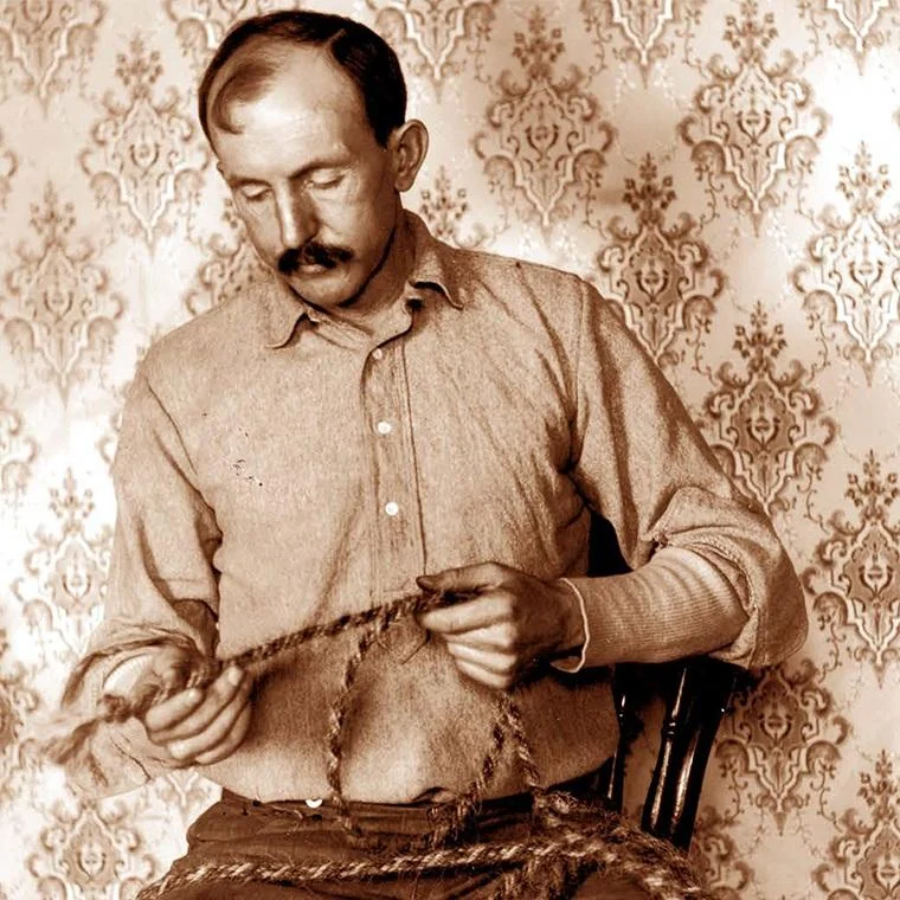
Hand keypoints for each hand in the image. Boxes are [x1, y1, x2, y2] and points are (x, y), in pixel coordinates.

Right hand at [135, 646, 253, 766]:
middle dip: (219, 697)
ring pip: (212, 738)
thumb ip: (168, 666)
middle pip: (193, 725)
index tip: (198, 692)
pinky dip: (240, 724)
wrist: (185, 678)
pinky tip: (246, 701)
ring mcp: (181, 750)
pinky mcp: (203, 755)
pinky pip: (225, 747)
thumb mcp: (167, 657)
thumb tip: (171, 680)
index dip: (179, 707)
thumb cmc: (175, 665)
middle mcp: (159, 738)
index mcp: (144, 713)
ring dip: (234, 708)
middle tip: (236, 672)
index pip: (159, 718)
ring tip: (245, 680)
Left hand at [416, 562, 584, 689]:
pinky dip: (468, 654)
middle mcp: (504, 639)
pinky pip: (465, 668)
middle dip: (447, 622)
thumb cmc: (523, 592)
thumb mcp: (493, 573)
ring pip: (454, 652)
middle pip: (449, 636)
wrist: (559, 620)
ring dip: (458, 638)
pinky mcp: (505, 680)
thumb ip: (455, 578)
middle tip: (461, 610)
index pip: (448, 621)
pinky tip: (485, 641)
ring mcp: (506, 663)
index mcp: (500, 608)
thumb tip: (421, 583)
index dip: (427, 616)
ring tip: (479, 625)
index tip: (421, 609)